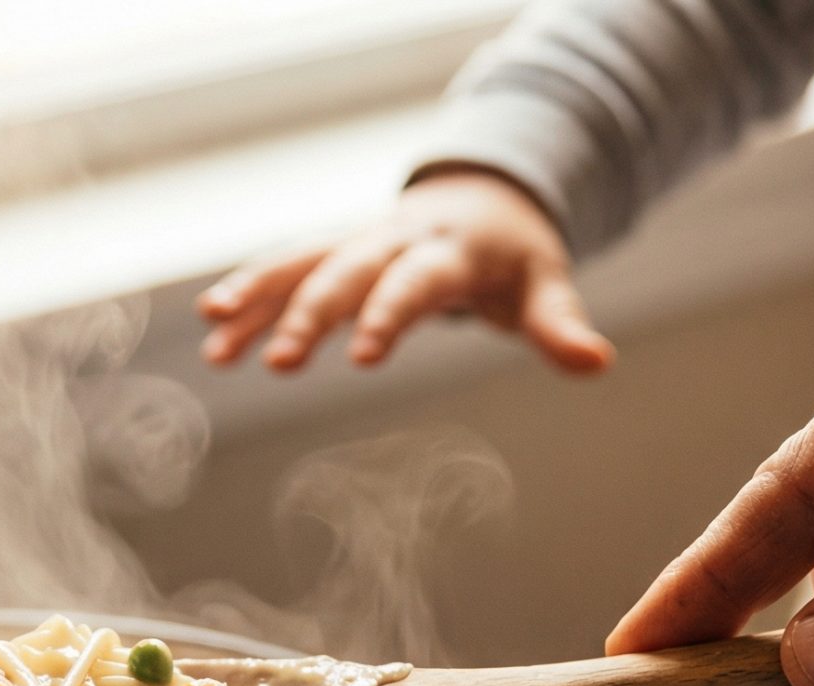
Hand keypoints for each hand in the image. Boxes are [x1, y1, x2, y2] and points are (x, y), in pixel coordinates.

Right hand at [197, 165, 613, 373]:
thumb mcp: (544, 283)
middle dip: (310, 315)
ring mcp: (358, 242)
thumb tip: (597, 361)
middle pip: (347, 271)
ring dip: (260, 298)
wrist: (484, 194)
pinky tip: (216, 329)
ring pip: (302, 263)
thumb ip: (560, 324)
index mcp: (448, 248)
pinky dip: (252, 294)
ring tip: (219, 339)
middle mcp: (393, 239)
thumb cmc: (514, 252)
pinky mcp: (335, 250)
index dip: (388, 314)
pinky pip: (287, 268)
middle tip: (279, 363)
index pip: (416, 282)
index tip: (360, 356)